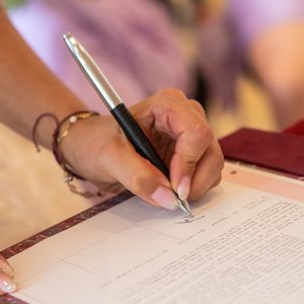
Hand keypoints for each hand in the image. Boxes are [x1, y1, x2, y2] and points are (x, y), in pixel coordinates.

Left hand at [61, 89, 223, 208]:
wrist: (91, 147)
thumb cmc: (97, 143)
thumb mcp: (110, 158)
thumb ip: (138, 177)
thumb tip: (168, 199)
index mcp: (167, 105)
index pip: (197, 132)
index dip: (189, 163)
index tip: (175, 189)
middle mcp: (186, 115)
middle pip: (210, 150)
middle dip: (194, 180)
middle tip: (172, 199)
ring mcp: (191, 135)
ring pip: (212, 165)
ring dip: (194, 186)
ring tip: (164, 192)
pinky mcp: (191, 154)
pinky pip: (205, 174)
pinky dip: (192, 188)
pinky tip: (168, 189)